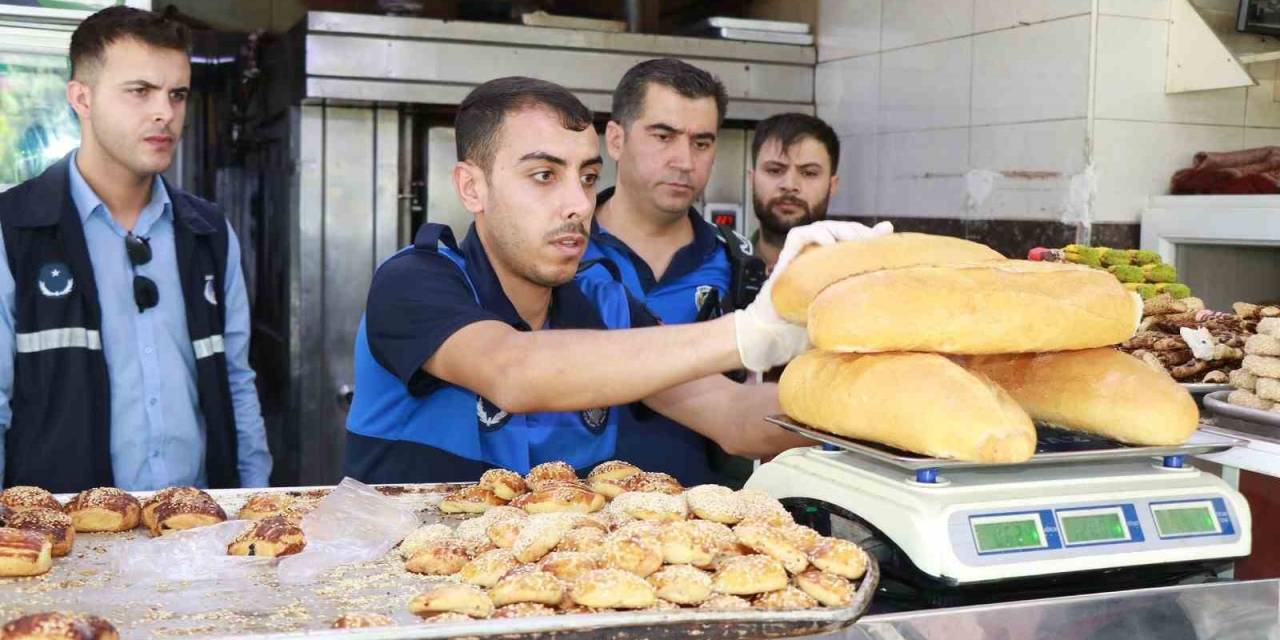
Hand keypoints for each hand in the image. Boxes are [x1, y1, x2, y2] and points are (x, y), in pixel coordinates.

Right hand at [733, 220, 893, 370]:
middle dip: (856, 230)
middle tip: (870, 240)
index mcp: (831, 268)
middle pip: (839, 229)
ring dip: (839, 229)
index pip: (853, 240)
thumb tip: (884, 282)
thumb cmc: (806, 329)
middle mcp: (816, 258)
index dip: (868, 234)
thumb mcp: (842, 309)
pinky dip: (814, 234)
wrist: (773, 337)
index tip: (885, 235)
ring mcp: (800, 257)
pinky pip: (797, 236)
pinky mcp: (785, 260)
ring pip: (821, 228)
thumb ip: (859, 290)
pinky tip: (829, 243)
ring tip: (852, 240)